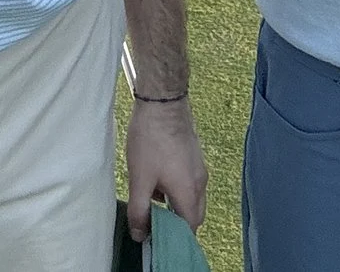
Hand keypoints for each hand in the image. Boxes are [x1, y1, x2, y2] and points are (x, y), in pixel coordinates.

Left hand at [124, 95, 207, 237]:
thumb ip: (139, 210)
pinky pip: (189, 183)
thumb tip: (140, 234)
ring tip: (151, 198)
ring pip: (191, 198)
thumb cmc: (151, 139)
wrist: (163, 101)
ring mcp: (199, 168)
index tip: (157, 238)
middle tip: (153, 222)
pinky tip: (157, 178)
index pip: (189, 228)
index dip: (174, 237)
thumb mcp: (140, 179)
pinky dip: (177, 189)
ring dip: (175, 205)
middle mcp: (200, 183)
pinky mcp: (194, 157)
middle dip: (176, 223)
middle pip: (193, 215)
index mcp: (189, 192)